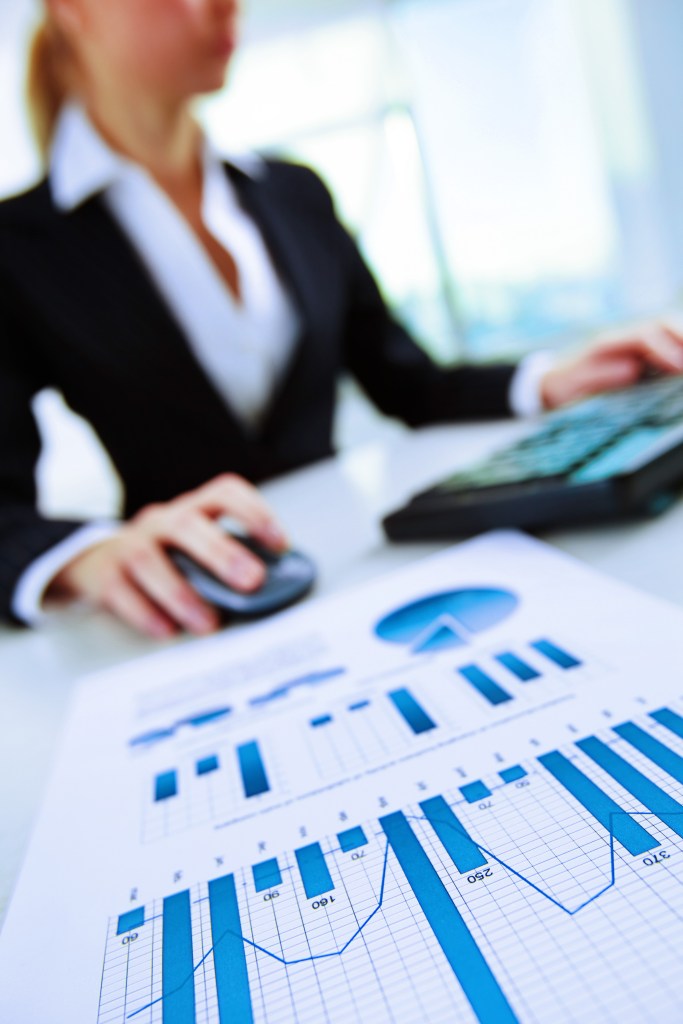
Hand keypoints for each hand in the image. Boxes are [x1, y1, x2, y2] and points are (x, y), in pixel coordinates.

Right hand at [47, 473, 288, 637]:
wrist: (96, 563)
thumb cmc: (166, 559)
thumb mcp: (197, 550)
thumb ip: (228, 564)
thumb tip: (272, 594)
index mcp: (194, 510)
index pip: (225, 493)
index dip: (255, 513)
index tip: (281, 544)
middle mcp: (162, 521)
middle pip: (188, 525)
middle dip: (222, 553)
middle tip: (251, 581)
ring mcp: (129, 544)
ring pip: (150, 560)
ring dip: (181, 594)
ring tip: (209, 623)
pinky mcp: (104, 573)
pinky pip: (120, 590)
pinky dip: (145, 613)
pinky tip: (167, 630)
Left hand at [540, 321, 682, 409]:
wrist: (549, 382)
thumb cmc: (560, 385)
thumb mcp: (572, 384)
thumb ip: (600, 376)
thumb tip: (633, 369)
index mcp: (607, 343)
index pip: (644, 336)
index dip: (665, 349)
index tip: (680, 368)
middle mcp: (621, 337)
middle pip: (661, 324)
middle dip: (682, 336)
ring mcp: (629, 344)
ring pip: (665, 330)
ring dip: (681, 340)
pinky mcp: (635, 354)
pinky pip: (662, 345)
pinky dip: (676, 350)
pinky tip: (680, 368)